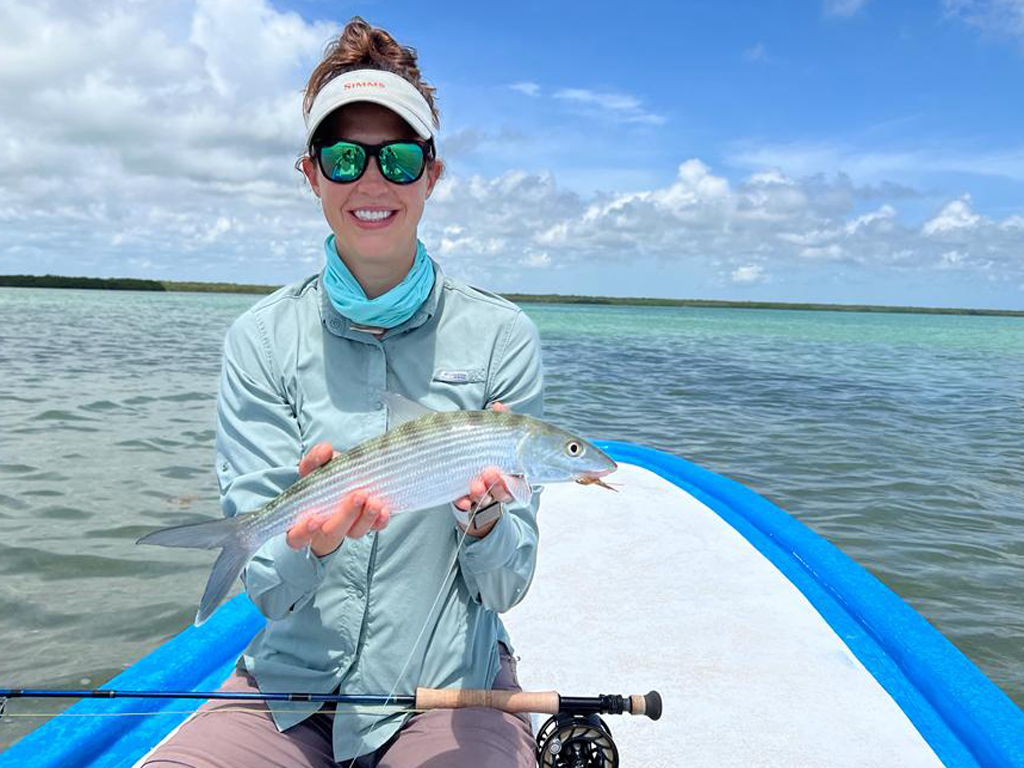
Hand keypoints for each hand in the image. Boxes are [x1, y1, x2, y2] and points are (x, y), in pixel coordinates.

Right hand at [286, 442, 389, 556]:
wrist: (346, 475)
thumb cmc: (324, 475)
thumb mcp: (315, 466)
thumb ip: (316, 458)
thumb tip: (325, 450)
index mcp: (304, 518)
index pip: (297, 537)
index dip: (303, 532)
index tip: (314, 519)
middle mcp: (325, 529)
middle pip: (332, 533)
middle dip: (345, 516)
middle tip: (357, 496)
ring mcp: (348, 528)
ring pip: (355, 532)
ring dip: (366, 518)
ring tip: (374, 501)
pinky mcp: (368, 524)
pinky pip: (374, 528)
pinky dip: (379, 521)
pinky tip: (384, 510)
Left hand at [454, 402, 512, 537]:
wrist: (459, 463)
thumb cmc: (483, 447)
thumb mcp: (491, 434)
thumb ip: (498, 421)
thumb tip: (499, 405)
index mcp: (510, 472)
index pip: (518, 482)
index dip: (514, 483)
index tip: (507, 475)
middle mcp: (498, 486)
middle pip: (503, 493)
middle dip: (497, 485)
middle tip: (490, 472)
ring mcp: (481, 494)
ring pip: (485, 500)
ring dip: (481, 494)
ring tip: (474, 485)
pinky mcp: (464, 498)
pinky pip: (466, 505)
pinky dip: (464, 503)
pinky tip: (462, 500)